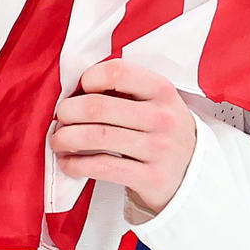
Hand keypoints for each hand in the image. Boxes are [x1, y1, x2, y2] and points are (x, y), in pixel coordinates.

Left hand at [50, 59, 197, 216]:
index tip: (80, 88)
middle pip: (99, 107)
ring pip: (98, 137)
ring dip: (66, 138)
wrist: (191, 173)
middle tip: (60, 117)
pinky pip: (102, 167)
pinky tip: (68, 162)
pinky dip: (76, 164)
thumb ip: (125, 89)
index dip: (90, 78)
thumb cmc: (161, 130)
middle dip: (68, 111)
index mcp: (161, 90)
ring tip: (58, 140)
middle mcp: (162, 117)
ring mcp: (158, 149)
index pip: (117, 72)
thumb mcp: (155, 102)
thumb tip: (74, 90)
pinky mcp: (150, 177)